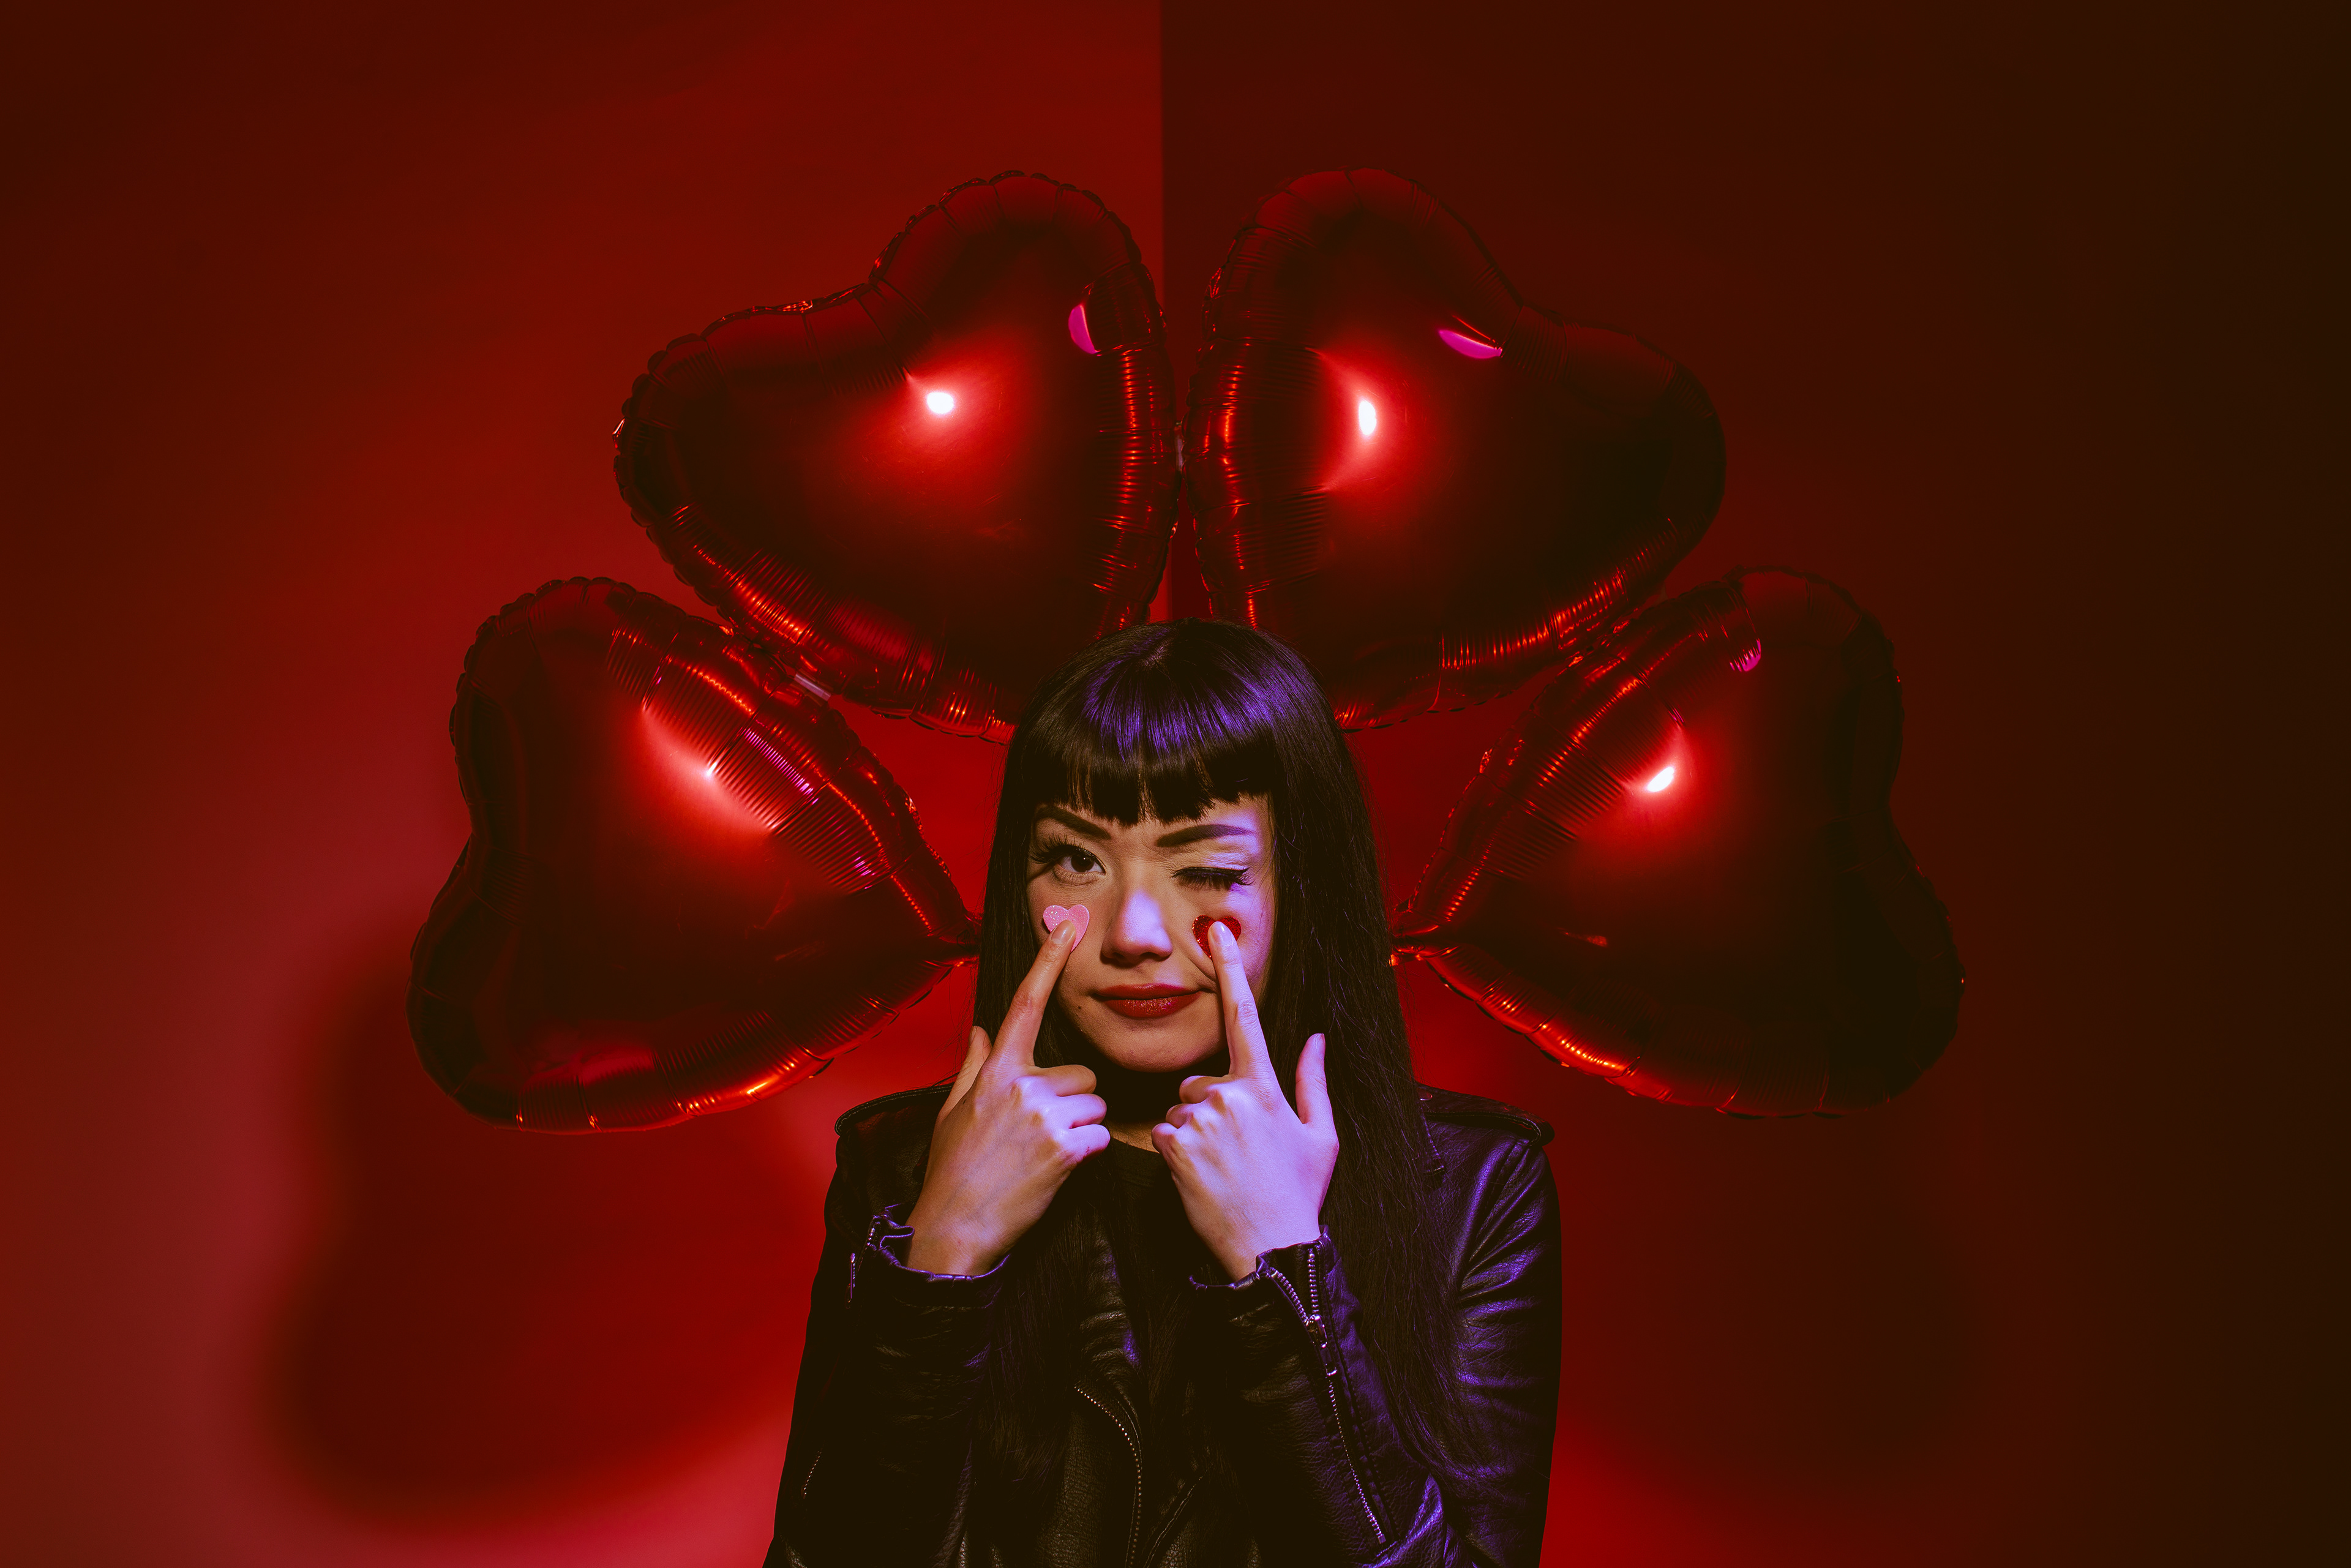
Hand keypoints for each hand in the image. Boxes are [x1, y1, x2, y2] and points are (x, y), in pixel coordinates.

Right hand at [906, 907, 1109, 1274]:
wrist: (954, 1228)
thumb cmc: (953, 1170)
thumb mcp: (953, 1111)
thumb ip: (974, 1064)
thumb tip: (982, 1029)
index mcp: (995, 1070)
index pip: (1025, 1004)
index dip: (1048, 961)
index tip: (1068, 926)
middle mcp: (1021, 1085)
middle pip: (1080, 1073)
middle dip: (1072, 1100)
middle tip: (1042, 1131)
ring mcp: (1044, 1116)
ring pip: (1094, 1105)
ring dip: (1081, 1128)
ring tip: (1045, 1153)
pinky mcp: (1066, 1149)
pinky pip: (1099, 1137)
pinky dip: (1086, 1154)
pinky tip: (1056, 1171)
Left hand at [1152, 920, 1338, 1280]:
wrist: (1271, 1249)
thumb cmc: (1299, 1192)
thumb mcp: (1321, 1136)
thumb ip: (1313, 1081)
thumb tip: (1317, 1038)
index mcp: (1265, 1085)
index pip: (1243, 1015)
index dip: (1230, 969)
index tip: (1215, 932)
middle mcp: (1228, 1094)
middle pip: (1200, 1079)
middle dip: (1209, 1104)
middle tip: (1235, 1147)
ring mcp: (1197, 1120)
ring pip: (1180, 1107)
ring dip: (1192, 1130)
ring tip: (1221, 1165)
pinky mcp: (1171, 1146)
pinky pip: (1164, 1133)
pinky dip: (1177, 1151)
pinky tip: (1202, 1175)